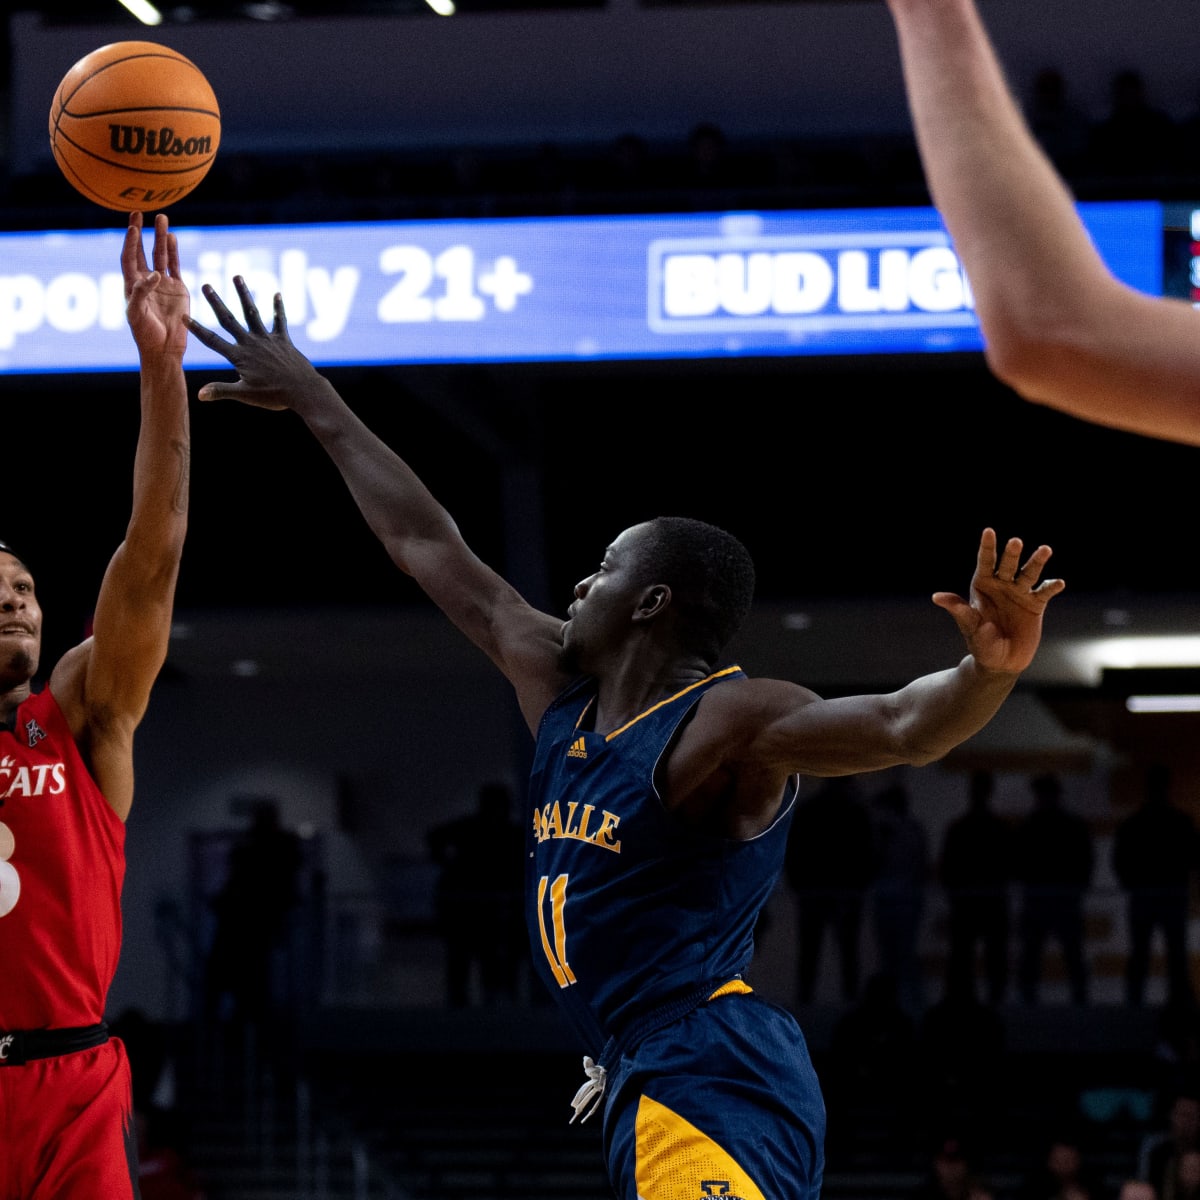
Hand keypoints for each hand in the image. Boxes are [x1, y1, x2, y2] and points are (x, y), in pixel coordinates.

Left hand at [123, 211, 188, 359]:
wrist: (164, 349)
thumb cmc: (145, 334)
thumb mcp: (136, 313)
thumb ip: (142, 292)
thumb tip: (154, 273)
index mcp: (131, 285)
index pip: (129, 258)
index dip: (130, 243)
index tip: (133, 227)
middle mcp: (146, 281)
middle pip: (142, 251)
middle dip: (141, 232)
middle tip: (140, 213)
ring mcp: (163, 284)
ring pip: (161, 255)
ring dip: (161, 238)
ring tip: (163, 219)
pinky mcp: (178, 289)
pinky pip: (175, 266)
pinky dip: (174, 253)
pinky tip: (173, 239)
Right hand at [184, 278, 322, 410]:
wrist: (303, 390)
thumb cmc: (274, 396)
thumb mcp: (245, 395)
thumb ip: (221, 391)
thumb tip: (199, 395)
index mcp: (239, 356)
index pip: (213, 341)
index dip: (197, 329)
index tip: (184, 316)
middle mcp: (251, 344)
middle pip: (229, 320)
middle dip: (216, 302)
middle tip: (206, 285)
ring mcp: (268, 340)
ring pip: (252, 313)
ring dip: (244, 294)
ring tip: (237, 276)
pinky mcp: (283, 340)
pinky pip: (279, 321)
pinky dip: (278, 308)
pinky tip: (277, 294)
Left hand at [932, 528, 1064, 672]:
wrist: (1000, 661)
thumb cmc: (980, 642)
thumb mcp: (969, 626)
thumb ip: (959, 610)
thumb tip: (936, 597)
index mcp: (983, 586)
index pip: (985, 562)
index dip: (987, 547)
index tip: (988, 531)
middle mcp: (1002, 585)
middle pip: (1007, 565)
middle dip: (1011, 554)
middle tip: (1015, 542)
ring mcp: (1020, 593)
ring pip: (1028, 573)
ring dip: (1036, 562)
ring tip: (1045, 550)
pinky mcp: (1036, 605)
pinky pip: (1044, 592)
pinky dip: (1051, 586)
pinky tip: (1058, 582)